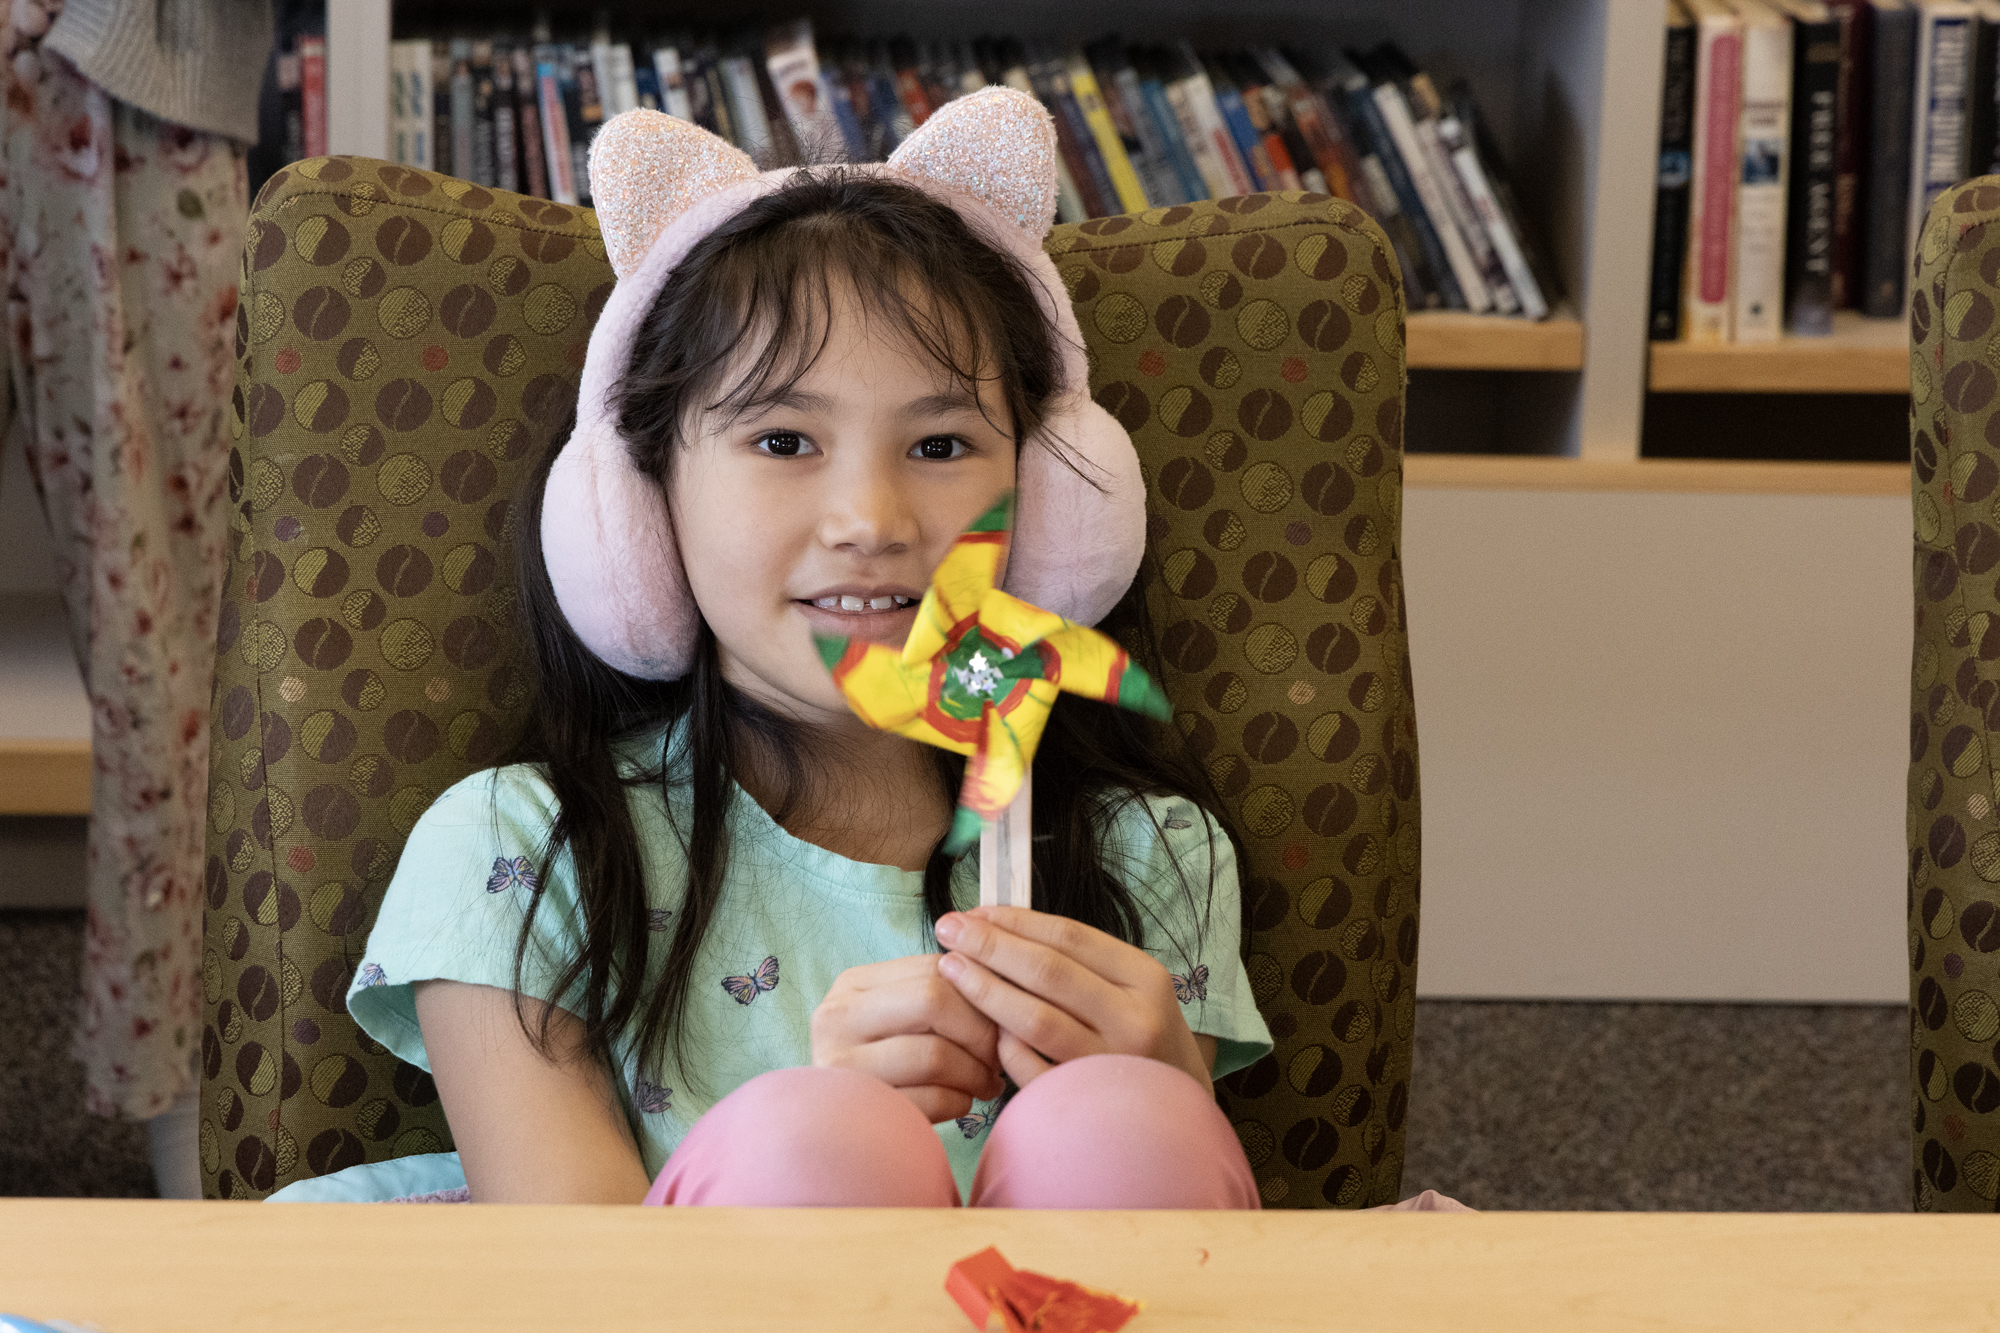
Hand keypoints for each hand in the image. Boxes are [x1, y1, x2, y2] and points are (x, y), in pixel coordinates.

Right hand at [809, 953, 1005, 1123]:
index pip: (932, 968)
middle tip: (999, 1055)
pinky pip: (932, 1100)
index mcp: (853, 985)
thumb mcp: (895, 1018)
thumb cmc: (884, 1065)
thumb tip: (999, 979)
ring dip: (976, 1072)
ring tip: (987, 1083)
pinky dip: (960, 1101)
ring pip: (935, 1054)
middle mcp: (836, 1018)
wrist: (838, 1134)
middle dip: (980, 1030)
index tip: (999, 1017)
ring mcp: (842, 1067)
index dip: (979, 992)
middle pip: (933, 1001)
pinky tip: (963, 1102)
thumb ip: (933, 993)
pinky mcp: (860, 1112)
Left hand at [933, 906, 1211, 1094]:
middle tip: (948, 929)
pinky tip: (982, 1030)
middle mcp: (1135, 1020)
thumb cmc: (1141, 1035)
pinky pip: (1031, 1069)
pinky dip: (1003, 1046)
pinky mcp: (1087, 1102)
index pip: (1070, 937)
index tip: (974, 912)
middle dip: (990, 946)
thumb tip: (997, 923)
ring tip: (950, 969)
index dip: (1015, 921)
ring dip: (986, 990)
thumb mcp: (1131, 987)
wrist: (1179, 1106)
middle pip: (1048, 972)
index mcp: (1145, 979)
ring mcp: (1112, 1065)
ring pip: (1036, 1020)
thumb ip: (1078, 960)